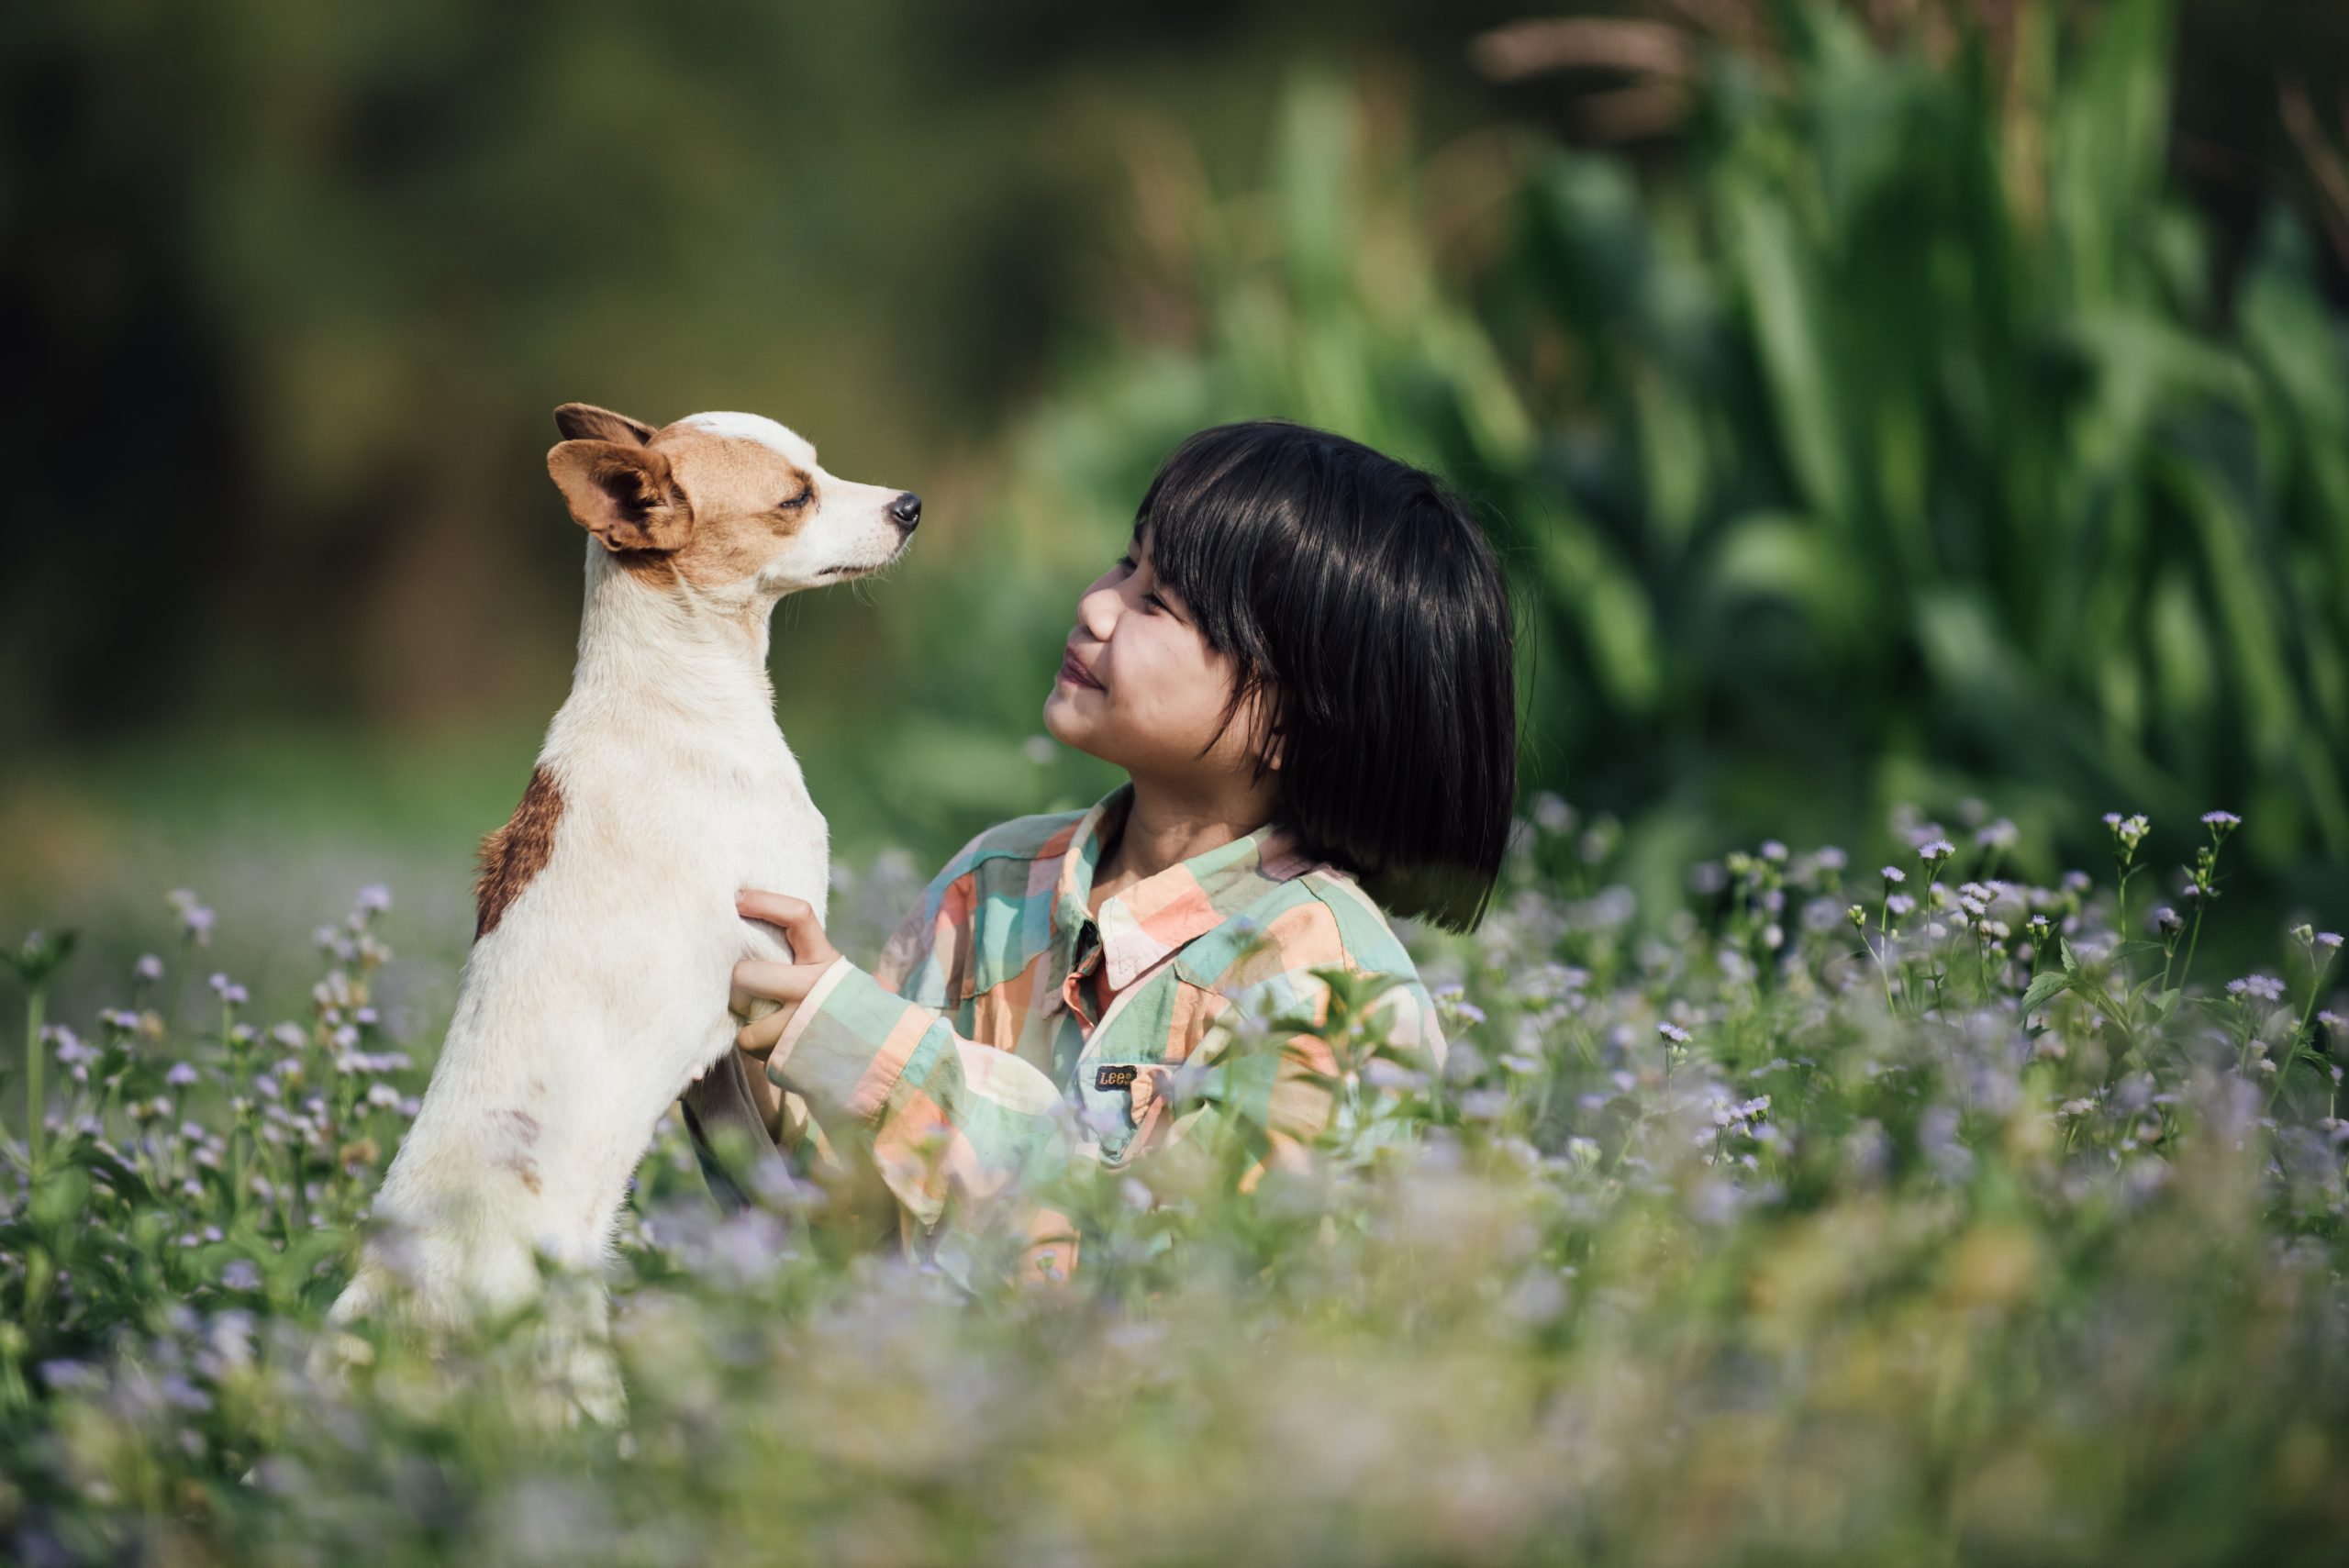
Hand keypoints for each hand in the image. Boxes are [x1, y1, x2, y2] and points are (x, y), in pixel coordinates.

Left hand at [730, 890, 841, 1061]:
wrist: (871, 1051)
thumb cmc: (831, 1002)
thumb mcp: (827, 970)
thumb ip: (802, 949)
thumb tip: (751, 907)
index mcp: (825, 958)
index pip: (798, 916)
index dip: (765, 903)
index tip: (738, 900)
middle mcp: (815, 986)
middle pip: (747, 972)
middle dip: (739, 979)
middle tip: (747, 985)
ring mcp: (801, 1021)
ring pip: (743, 1010)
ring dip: (745, 1016)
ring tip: (765, 1019)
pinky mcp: (788, 1050)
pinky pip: (747, 1040)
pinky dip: (753, 1042)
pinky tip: (773, 1041)